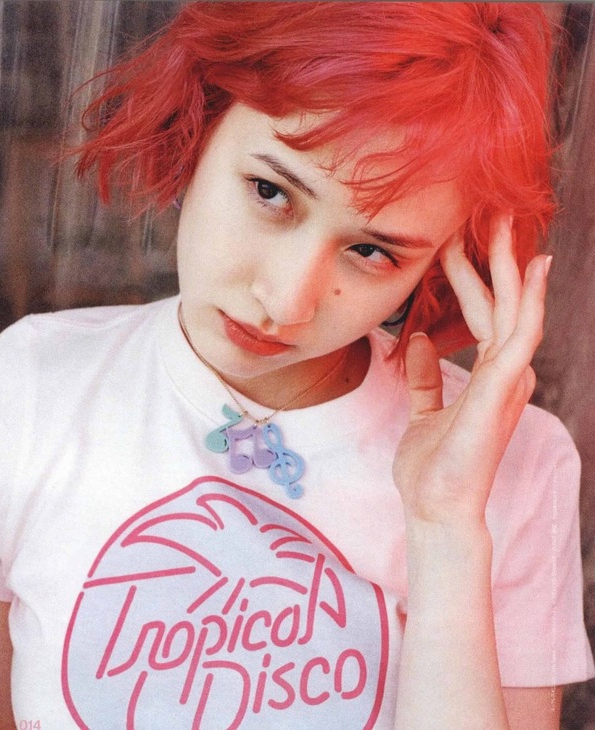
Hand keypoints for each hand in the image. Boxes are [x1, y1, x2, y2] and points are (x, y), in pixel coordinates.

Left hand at [393, 215, 549, 525]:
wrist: (434, 508)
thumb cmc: (432, 468)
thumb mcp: (424, 411)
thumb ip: (424, 377)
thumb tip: (419, 339)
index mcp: (488, 379)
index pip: (485, 317)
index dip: (476, 280)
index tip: (462, 243)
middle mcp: (504, 376)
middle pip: (502, 307)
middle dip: (496, 262)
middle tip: (490, 217)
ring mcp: (506, 382)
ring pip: (516, 311)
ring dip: (512, 268)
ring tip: (507, 225)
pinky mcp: (501, 390)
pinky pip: (520, 335)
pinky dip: (527, 300)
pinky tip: (532, 268)